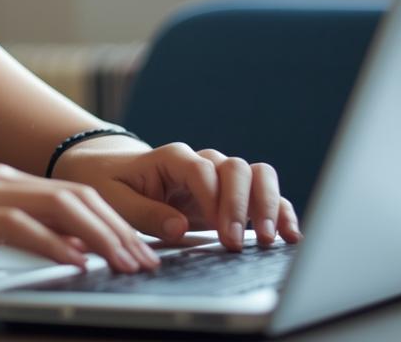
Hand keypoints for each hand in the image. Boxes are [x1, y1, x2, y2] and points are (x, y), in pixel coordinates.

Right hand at [0, 162, 160, 275]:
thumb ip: (7, 234)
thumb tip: (58, 251)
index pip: (73, 196)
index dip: (113, 223)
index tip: (139, 251)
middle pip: (78, 198)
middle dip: (120, 231)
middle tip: (148, 262)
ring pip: (59, 207)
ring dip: (100, 237)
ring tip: (126, 265)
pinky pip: (19, 226)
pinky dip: (53, 243)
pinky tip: (75, 261)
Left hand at [52, 139, 302, 250]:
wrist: (110, 170)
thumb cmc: (110, 183)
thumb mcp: (114, 199)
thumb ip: (145, 213)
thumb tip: (179, 228)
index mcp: (172, 159)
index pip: (202, 172)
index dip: (214, 200)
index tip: (220, 232)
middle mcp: (201, 162)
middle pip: (236, 169)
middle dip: (242, 205)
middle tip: (236, 242)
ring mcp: (219, 177)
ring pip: (256, 175)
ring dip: (268, 204)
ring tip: (271, 238)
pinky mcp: (229, 195)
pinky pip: (262, 194)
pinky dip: (280, 210)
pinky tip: (290, 234)